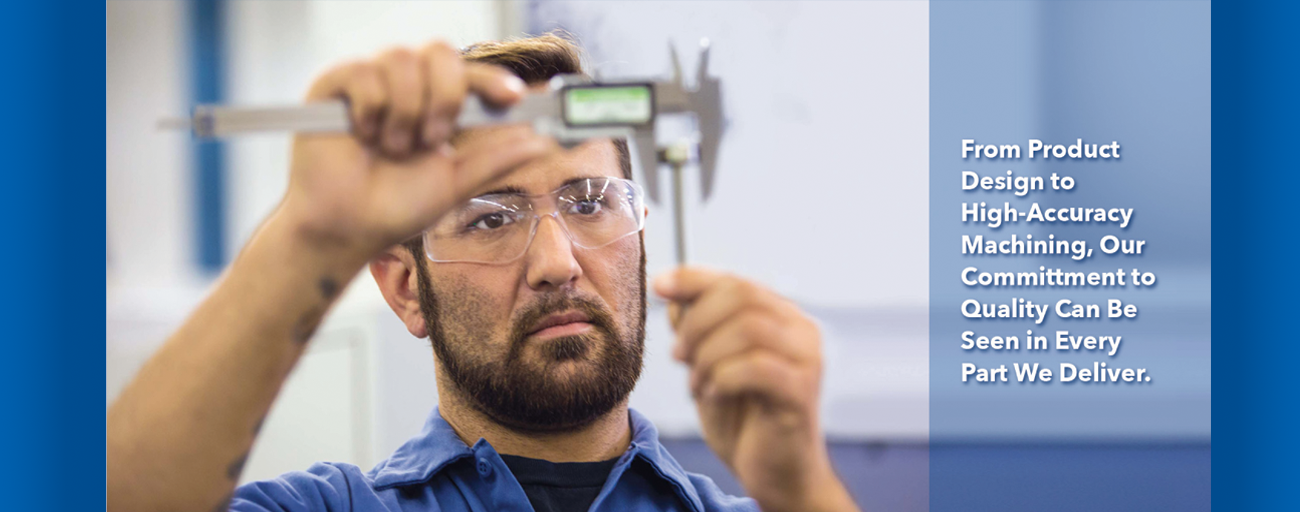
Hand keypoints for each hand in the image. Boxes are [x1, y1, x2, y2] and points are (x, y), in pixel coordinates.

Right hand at [280, 40, 557, 260]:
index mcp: (436, 105)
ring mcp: (370, 82)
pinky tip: (364, 136)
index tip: (513, 97)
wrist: (347, 229)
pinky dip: (371, 108)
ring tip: (393, 148)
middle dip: (444, 95)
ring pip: (402, 60)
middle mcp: (406, 86)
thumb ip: (496, 159)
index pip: (469, 75)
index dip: (492, 79)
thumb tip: (542, 141)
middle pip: (440, 53)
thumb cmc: (395, 208)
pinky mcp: (334, 85)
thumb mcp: (455, 183)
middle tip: (434, 139)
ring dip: (406, 110)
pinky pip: (364, 73)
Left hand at [654, 267, 857, 511]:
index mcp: (782, 317)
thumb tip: (675, 297)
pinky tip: (713, 394)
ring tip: (696, 383)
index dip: (693, 279)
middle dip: (696, 323)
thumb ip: (697, 330)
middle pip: (741, 295)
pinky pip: (754, 367)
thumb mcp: (709, 367)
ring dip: (707, 355)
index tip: (659, 286)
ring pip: (746, 328)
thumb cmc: (744, 419)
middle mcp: (801, 329)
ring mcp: (806, 358)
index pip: (735, 281)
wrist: (775, 474)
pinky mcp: (801, 390)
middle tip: (678, 355)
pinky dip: (722, 378)